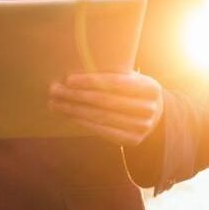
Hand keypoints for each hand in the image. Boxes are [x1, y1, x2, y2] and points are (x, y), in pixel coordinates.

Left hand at [48, 72, 163, 147]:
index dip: (90, 81)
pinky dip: (83, 122)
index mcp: (151, 88)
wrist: (154, 113)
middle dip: (76, 95)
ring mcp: (143, 127)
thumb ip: (112, 72)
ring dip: (74, 110)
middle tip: (54, 90)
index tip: (68, 79)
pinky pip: (103, 131)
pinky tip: (69, 115)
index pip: (116, 83)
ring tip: (55, 103)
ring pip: (101, 117)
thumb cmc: (133, 88)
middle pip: (105, 101)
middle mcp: (150, 109)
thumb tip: (73, 69)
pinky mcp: (134, 140)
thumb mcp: (131, 77)